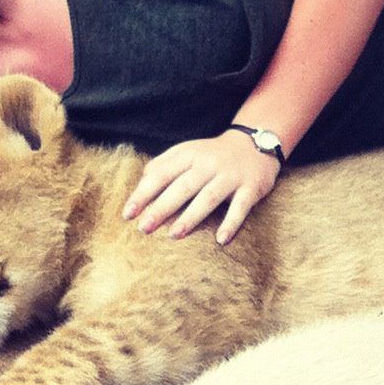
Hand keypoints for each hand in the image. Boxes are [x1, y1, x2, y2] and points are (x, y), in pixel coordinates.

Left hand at [122, 130, 280, 244]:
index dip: (144, 194)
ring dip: (191, 217)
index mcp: (189, 155)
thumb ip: (164, 164)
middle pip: (182, 187)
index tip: (128, 214)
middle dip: (162, 208)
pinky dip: (232, 223)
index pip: (161, 175)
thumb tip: (141, 181)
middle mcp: (208, 164)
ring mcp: (230, 176)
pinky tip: (221, 240)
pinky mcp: (251, 187)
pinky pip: (241, 207)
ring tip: (174, 235)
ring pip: (208, 197)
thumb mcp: (187, 152)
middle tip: (144, 228)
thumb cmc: (213, 155)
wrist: (255, 144)